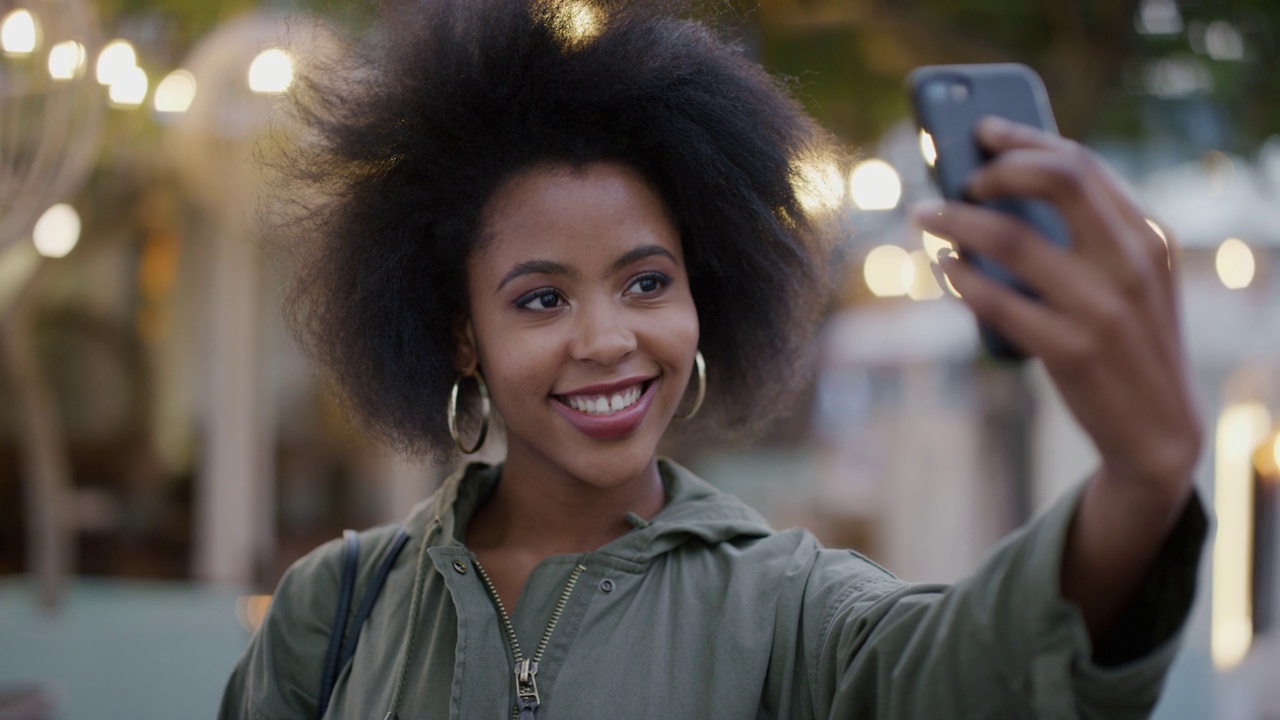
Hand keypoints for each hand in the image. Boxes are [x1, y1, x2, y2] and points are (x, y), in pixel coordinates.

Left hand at [911, 116, 1201, 635]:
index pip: (1084, 165)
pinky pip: (996, 300)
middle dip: (997, 168)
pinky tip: (944, 268)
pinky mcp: (1070, 349)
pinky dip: (960, 277)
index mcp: (1147, 238)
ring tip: (925, 217)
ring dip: (956, 221)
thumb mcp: (1128, 282)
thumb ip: (1088, 237)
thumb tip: (1003, 192)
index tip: (984, 130)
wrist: (1159, 431)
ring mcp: (1101, 307)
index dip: (1027, 140)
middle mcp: (1130, 264)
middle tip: (959, 179)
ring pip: (1011, 239)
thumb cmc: (1128, 344)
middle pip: (1058, 180)